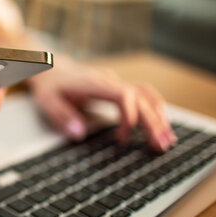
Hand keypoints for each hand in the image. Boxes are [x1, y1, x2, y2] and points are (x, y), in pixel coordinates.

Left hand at [28, 58, 176, 151]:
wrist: (51, 69)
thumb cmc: (49, 87)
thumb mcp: (47, 102)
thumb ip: (62, 117)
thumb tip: (79, 134)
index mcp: (93, 84)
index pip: (123, 95)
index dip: (129, 117)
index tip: (122, 140)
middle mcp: (109, 81)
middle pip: (141, 97)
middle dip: (152, 123)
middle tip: (160, 147)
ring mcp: (116, 83)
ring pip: (147, 95)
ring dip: (159, 116)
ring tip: (168, 140)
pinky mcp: (119, 88)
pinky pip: (144, 95)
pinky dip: (155, 110)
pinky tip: (162, 126)